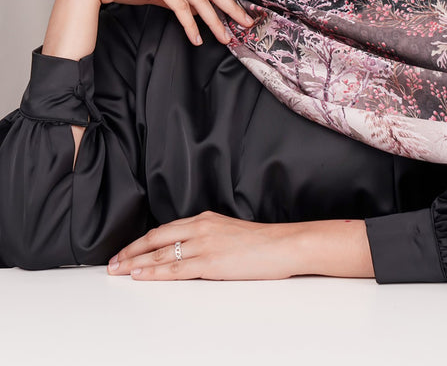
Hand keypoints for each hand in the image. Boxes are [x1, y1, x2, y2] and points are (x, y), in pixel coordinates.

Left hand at [107, 211, 374, 280]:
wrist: (284, 244)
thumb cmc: (263, 243)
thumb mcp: (230, 232)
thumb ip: (209, 237)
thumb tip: (190, 251)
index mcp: (205, 219)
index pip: (164, 230)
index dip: (141, 242)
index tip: (125, 251)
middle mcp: (201, 228)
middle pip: (156, 240)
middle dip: (131, 252)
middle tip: (112, 263)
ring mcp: (204, 244)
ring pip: (161, 255)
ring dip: (136, 264)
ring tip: (118, 271)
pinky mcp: (210, 261)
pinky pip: (175, 269)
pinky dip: (154, 272)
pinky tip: (140, 275)